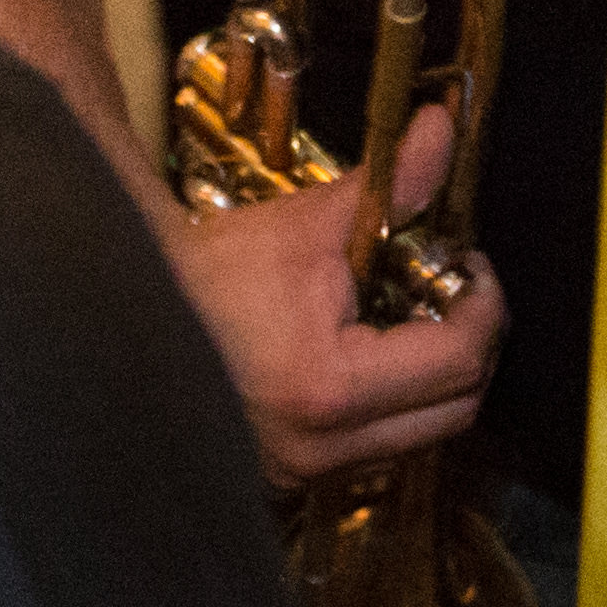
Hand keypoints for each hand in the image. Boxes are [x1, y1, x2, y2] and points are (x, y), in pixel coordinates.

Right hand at [174, 99, 507, 487]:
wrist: (124, 320)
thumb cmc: (208, 277)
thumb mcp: (304, 224)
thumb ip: (388, 185)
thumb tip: (440, 130)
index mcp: (330, 390)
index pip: (459, 362)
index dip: (482, 303)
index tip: (466, 259)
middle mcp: (320, 451)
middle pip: (453, 413)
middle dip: (467, 342)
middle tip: (446, 282)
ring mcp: (300, 474)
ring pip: (417, 436)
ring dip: (430, 374)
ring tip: (403, 308)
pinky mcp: (284, 476)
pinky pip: (371, 446)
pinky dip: (388, 399)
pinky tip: (364, 346)